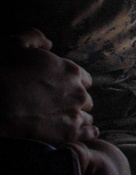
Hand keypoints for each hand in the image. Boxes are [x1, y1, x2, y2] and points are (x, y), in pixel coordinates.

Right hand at [0, 28, 97, 144]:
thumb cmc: (4, 73)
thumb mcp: (16, 45)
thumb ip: (35, 39)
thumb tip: (48, 44)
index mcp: (71, 71)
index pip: (83, 79)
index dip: (72, 84)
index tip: (62, 90)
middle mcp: (78, 92)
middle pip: (84, 99)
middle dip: (74, 102)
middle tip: (60, 107)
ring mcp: (75, 113)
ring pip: (86, 117)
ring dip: (78, 118)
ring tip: (64, 122)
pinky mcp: (69, 133)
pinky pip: (89, 134)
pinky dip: (86, 133)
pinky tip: (79, 134)